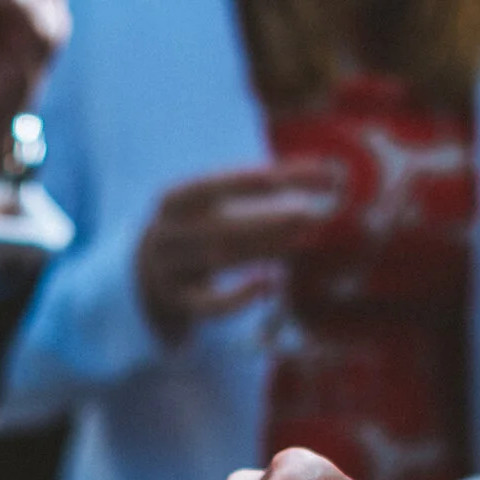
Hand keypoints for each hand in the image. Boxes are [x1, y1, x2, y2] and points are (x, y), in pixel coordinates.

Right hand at [135, 160, 342, 342]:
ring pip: (218, 260)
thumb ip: (268, 185)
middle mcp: (167, 235)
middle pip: (219, 226)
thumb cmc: (199, 228)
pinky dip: (239, 297)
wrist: (149, 275)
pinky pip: (209, 306)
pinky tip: (271, 283)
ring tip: (300, 238)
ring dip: (261, 250)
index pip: (211, 185)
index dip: (248, 181)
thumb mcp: (217, 202)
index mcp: (173, 201)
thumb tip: (330, 174)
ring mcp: (170, 271)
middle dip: (265, 220)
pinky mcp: (179, 305)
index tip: (282, 178)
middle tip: (308, 213)